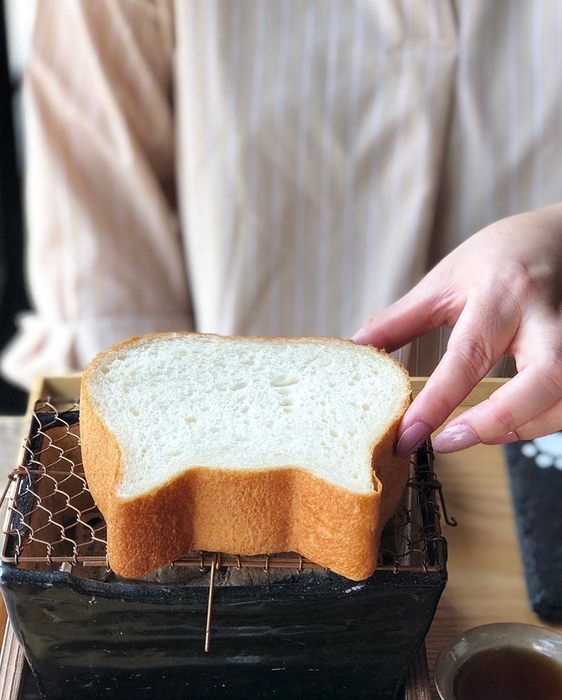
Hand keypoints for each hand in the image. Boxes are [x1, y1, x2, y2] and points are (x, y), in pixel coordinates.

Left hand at [352, 204, 561, 455]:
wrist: (557, 236)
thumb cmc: (498, 257)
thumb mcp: (444, 281)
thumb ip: (400, 320)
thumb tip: (355, 347)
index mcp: (501, 294)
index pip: (469, 355)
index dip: (437, 402)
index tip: (408, 435)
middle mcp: (546, 316)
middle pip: (545, 377)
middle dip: (500, 420)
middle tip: (450, 441)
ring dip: (523, 427)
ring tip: (474, 434)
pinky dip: (542, 420)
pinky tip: (510, 423)